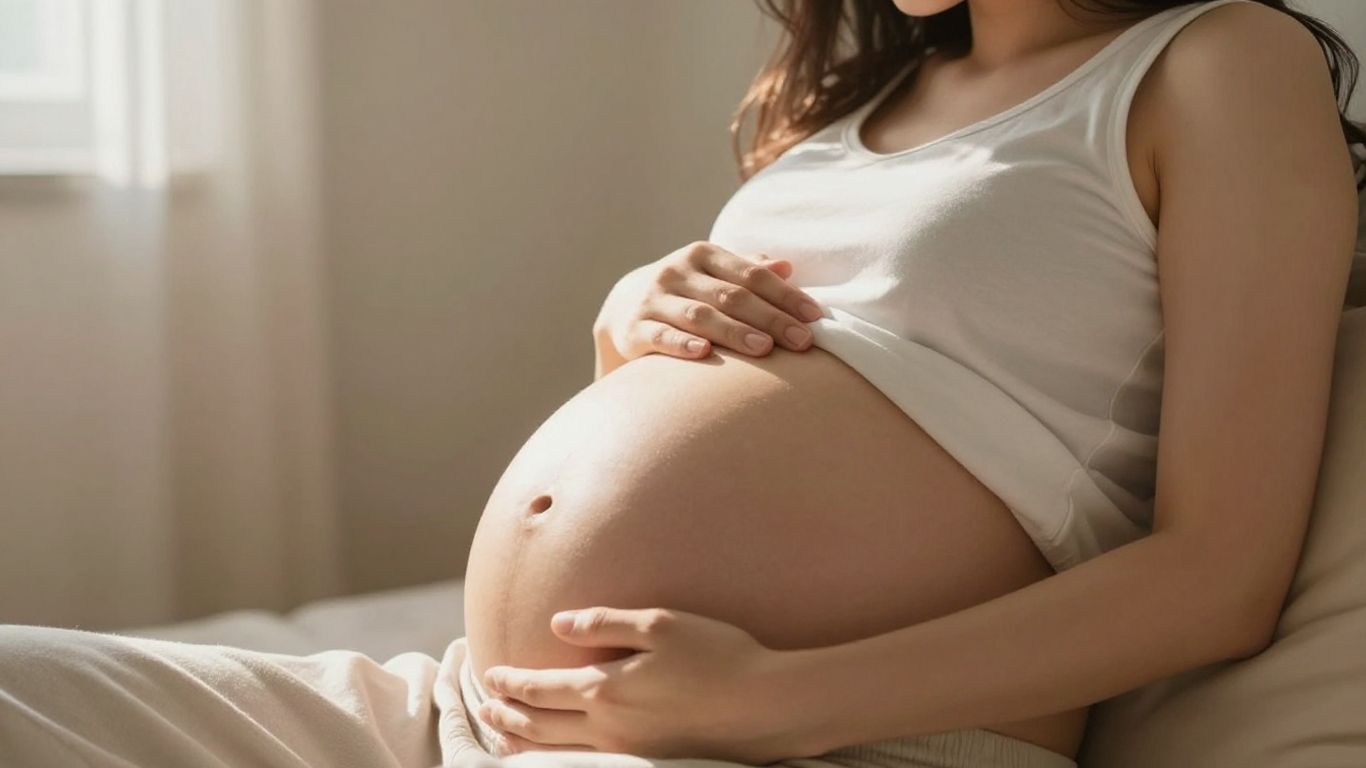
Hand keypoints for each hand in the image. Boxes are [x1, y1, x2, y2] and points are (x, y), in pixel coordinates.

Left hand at [476, 606, 819, 761]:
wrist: (765, 707)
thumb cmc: (718, 655)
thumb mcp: (662, 623)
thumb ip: (604, 623)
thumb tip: (557, 624)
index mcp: (606, 688)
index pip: (539, 689)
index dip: (509, 682)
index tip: (489, 674)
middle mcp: (608, 726)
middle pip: (538, 727)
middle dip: (505, 715)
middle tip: (484, 706)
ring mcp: (627, 750)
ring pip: (557, 751)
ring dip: (523, 740)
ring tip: (504, 732)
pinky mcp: (648, 762)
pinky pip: (585, 762)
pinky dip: (557, 756)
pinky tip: (557, 750)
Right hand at [592, 241, 824, 370]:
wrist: (623, 307)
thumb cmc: (686, 293)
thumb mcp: (714, 275)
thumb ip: (748, 271)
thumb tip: (787, 265)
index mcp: (703, 255)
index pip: (751, 275)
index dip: (785, 295)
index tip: (814, 317)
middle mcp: (677, 272)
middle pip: (731, 296)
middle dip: (771, 319)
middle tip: (802, 342)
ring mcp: (654, 300)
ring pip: (700, 316)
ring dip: (734, 332)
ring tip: (764, 348)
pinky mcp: (634, 329)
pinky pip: (661, 337)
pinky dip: (682, 345)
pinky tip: (705, 354)